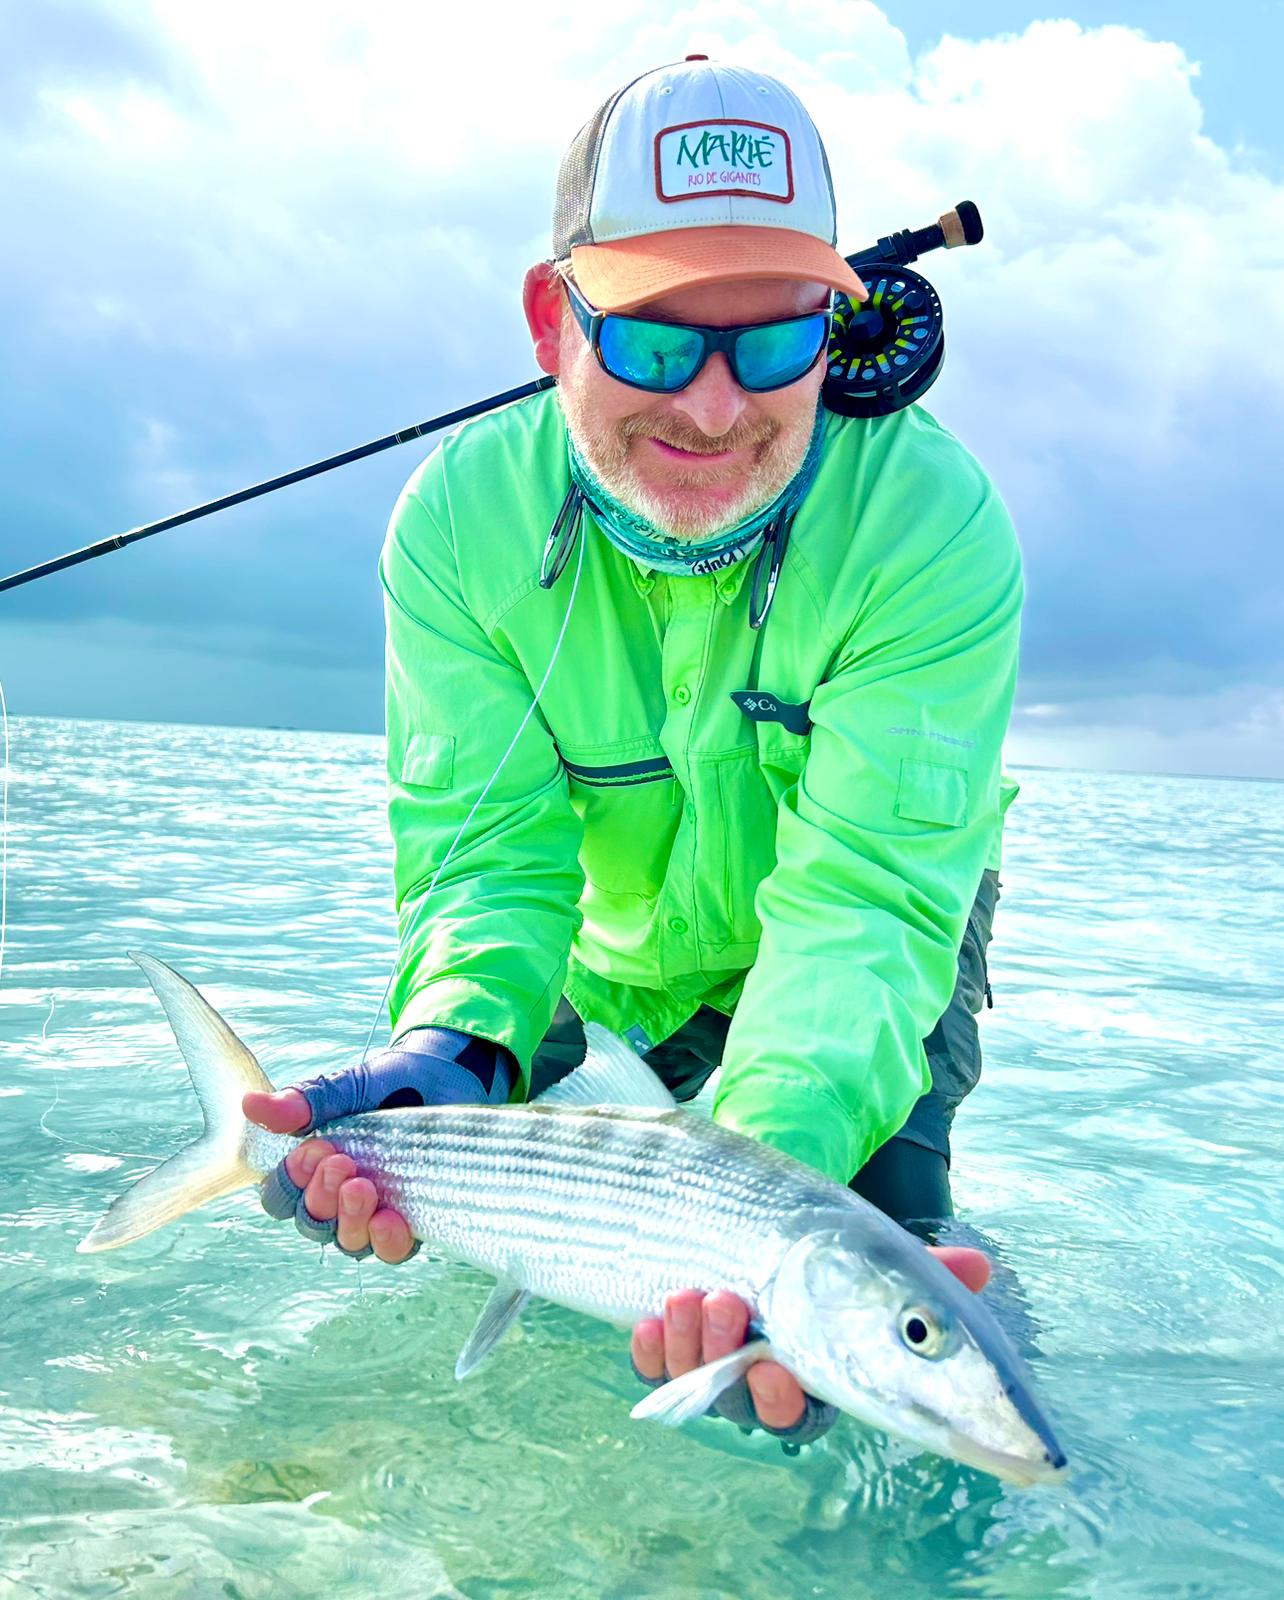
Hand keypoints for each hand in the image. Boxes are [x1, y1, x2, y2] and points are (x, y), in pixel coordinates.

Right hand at [243, 1028, 513, 1264]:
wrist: (447, 1076)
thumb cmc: (390, 1083)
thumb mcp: (347, 1088)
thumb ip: (305, 1102)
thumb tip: (251, 1105)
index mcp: (313, 1169)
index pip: (281, 1197)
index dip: (288, 1184)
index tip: (311, 1151)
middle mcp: (339, 1199)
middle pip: (312, 1223)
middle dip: (320, 1197)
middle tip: (340, 1162)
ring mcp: (376, 1213)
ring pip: (349, 1242)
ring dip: (349, 1221)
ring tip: (362, 1187)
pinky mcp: (413, 1220)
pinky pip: (394, 1250)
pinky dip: (387, 1241)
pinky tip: (390, 1219)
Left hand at [630, 1246, 991, 1435]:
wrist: (764, 1219)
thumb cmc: (834, 1258)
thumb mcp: (877, 1261)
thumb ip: (926, 1273)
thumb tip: (981, 1268)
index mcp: (818, 1379)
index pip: (801, 1412)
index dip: (783, 1400)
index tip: (776, 1367)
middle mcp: (761, 1384)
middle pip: (741, 1404)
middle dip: (732, 1365)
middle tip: (727, 1305)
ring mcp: (713, 1365)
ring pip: (696, 1378)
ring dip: (689, 1339)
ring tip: (692, 1292)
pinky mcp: (670, 1348)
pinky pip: (652, 1364)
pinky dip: (648, 1344)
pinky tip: (648, 1318)